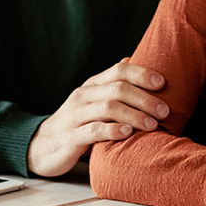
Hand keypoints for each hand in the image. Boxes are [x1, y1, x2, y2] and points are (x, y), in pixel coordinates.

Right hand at [26, 59, 167, 176]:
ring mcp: (76, 116)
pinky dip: (112, 130)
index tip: (163, 83)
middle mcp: (83, 96)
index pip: (118, 71)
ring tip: (152, 125)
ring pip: (107, 108)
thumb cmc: (76, 123)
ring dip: (134, 115)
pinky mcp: (71, 137)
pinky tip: (127, 134)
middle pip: (117, 89)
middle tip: (164, 111)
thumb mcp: (92, 100)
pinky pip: (93, 130)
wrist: (41, 146)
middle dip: (144, 98)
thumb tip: (132, 59)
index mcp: (92, 86)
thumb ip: (111, 83)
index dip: (141, 74)